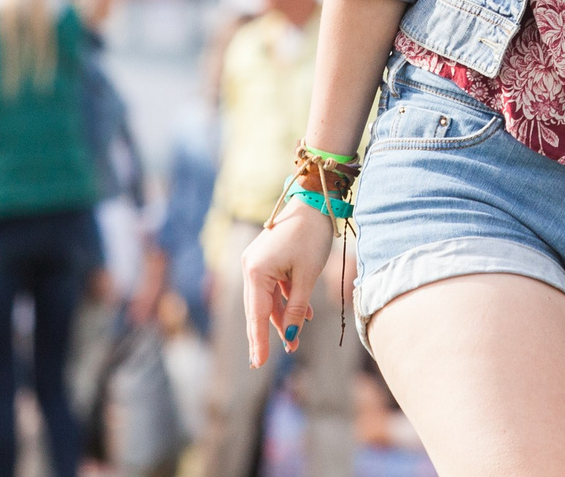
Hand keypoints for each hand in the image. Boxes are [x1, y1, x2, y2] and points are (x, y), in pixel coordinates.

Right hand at [242, 206, 334, 366]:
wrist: (314, 201)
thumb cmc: (311, 236)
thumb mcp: (307, 276)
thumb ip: (296, 308)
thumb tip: (291, 338)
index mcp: (256, 271)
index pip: (257, 315)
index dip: (259, 341)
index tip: (258, 364)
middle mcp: (249, 267)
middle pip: (257, 309)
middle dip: (270, 332)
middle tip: (269, 359)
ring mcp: (255, 261)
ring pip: (266, 299)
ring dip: (281, 317)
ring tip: (296, 338)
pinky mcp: (264, 258)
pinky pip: (272, 287)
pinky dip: (285, 300)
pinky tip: (303, 315)